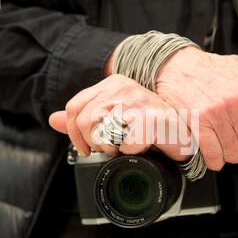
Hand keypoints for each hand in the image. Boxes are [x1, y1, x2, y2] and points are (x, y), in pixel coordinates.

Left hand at [49, 74, 192, 160]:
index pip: (74, 107)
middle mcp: (123, 88)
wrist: (184, 134)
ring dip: (113, 148)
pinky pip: (125, 144)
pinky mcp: (151, 119)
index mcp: (112, 84)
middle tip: (112, 147)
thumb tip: (53, 119)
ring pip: (101, 131)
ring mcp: (138, 101)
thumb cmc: (150, 127)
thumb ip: (83, 119)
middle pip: (84, 121)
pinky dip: (131, 153)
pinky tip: (142, 148)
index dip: (75, 133)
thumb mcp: (114, 119)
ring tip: (127, 146)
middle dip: (95, 143)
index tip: (87, 147)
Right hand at [156, 47, 237, 170]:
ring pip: (232, 152)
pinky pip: (213, 153)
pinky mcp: (199, 121)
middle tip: (235, 150)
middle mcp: (237, 104)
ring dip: (229, 158)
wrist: (179, 65)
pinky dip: (215, 161)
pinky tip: (214, 158)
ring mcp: (217, 114)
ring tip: (224, 152)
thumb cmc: (213, 68)